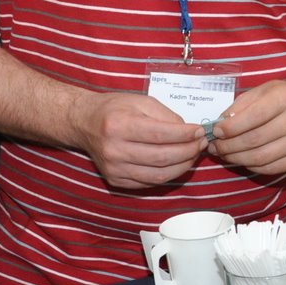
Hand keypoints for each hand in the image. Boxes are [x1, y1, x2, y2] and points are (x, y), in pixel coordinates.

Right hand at [69, 93, 206, 188]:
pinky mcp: (116, 180)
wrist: (83, 123)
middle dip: (189, 151)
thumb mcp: (140, 101)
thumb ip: (166, 116)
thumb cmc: (113, 109)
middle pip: (162, 158)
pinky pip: (150, 182)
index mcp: (119, 125)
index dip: (185, 135)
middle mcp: (114, 150)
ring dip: (183, 166)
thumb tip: (189, 133)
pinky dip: (168, 174)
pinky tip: (177, 163)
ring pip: (159, 175)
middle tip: (202, 143)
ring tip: (193, 154)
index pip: (161, 135)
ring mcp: (114, 168)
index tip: (201, 131)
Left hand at [207, 80, 285, 175]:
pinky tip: (241, 158)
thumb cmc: (280, 97)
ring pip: (259, 157)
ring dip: (236, 158)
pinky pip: (269, 168)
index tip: (216, 131)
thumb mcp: (261, 91)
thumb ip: (239, 107)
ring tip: (224, 153)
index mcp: (285, 98)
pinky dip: (250, 165)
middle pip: (254, 140)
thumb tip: (220, 126)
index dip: (230, 127)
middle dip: (228, 146)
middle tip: (214, 146)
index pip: (253, 117)